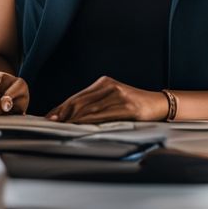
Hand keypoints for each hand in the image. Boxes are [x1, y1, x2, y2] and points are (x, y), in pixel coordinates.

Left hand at [47, 76, 168, 123]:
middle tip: (51, 122)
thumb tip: (71, 116)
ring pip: (90, 108)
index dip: (61, 106)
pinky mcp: (127, 107)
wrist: (158, 104)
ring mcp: (119, 96)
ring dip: (73, 118)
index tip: (49, 116)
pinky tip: (80, 125)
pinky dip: (89, 121)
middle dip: (63, 112)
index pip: (78, 96)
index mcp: (104, 82)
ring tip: (61, 126)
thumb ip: (95, 104)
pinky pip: (103, 115)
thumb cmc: (133, 104)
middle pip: (80, 100)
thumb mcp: (113, 99)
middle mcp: (110, 86)